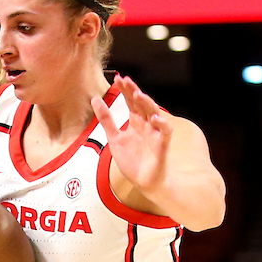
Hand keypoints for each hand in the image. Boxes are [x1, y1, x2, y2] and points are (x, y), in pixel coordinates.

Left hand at [92, 74, 172, 197]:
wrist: (144, 182)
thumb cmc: (133, 161)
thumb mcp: (114, 138)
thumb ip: (106, 119)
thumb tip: (95, 99)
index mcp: (135, 122)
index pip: (131, 102)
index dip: (125, 90)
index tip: (117, 79)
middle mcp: (146, 124)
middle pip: (141, 104)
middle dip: (134, 91)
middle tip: (126, 80)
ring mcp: (155, 133)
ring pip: (154, 113)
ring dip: (146, 104)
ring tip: (138, 95)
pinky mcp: (162, 144)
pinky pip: (165, 131)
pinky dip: (161, 124)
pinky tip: (154, 118)